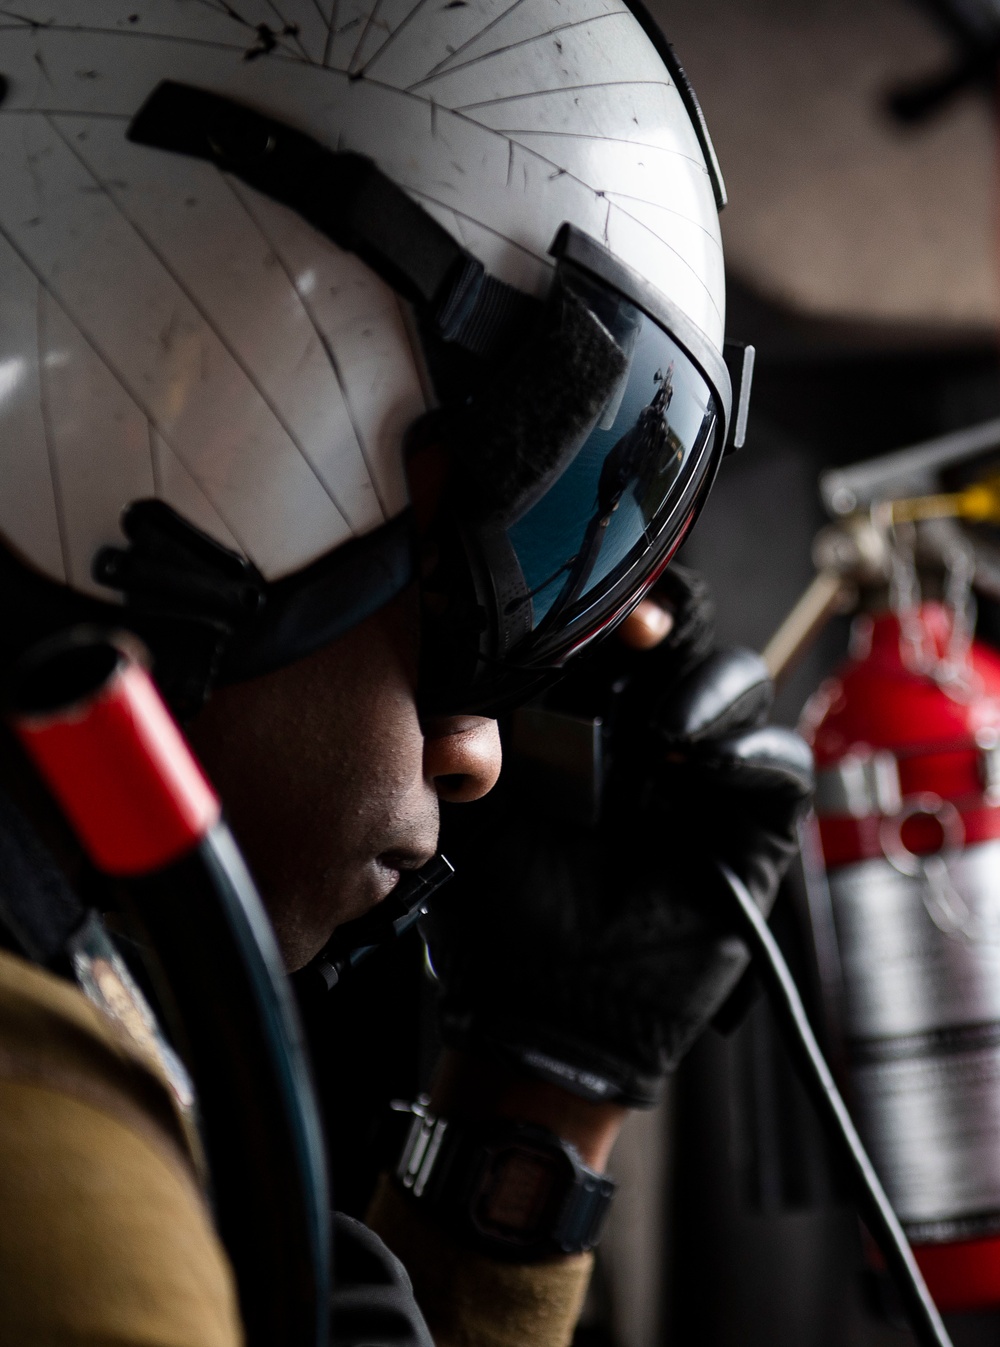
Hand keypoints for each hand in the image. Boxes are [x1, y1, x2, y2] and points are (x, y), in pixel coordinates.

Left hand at [425, 569, 814, 1107]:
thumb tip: (486, 638)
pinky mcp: (749, 827)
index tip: (597, 607)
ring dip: (709, 688)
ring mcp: (701, 776)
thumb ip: (476, 720)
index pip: (616, 627)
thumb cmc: (495, 907)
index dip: (616, 601)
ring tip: (666, 734)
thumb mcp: (470, 801)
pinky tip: (704, 767)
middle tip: (643, 633)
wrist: (542, 1010)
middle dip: (673, 623)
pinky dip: (752, 752)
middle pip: (689, 636)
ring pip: (743, 684)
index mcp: (581, 713)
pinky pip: (780, 764)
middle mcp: (646, 732)